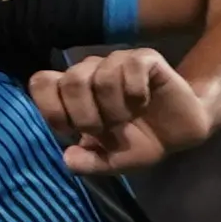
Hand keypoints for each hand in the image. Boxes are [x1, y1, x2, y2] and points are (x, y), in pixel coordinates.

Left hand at [28, 48, 212, 173]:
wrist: (179, 132)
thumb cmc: (139, 142)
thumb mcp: (111, 162)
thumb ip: (88, 163)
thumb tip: (68, 158)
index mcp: (73, 92)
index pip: (41, 82)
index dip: (51, 109)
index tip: (69, 131)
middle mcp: (90, 71)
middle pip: (71, 80)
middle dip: (86, 115)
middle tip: (104, 130)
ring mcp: (117, 61)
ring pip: (102, 77)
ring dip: (115, 108)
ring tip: (127, 118)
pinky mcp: (145, 58)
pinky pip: (131, 67)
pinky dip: (135, 92)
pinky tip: (142, 101)